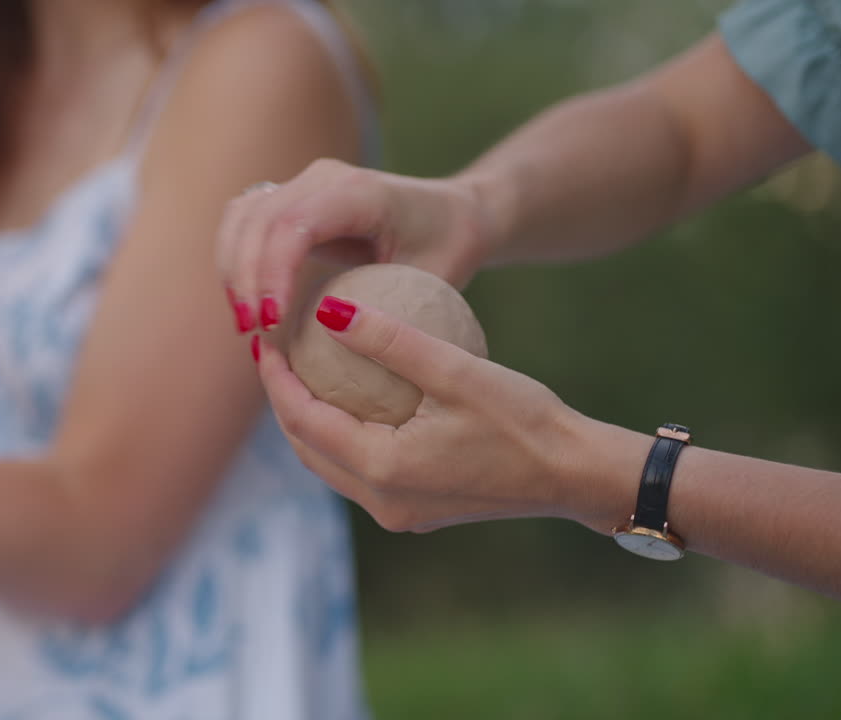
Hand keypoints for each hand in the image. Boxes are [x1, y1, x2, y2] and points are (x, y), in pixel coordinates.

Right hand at [216, 159, 492, 332]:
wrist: (455, 214)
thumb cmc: (450, 249)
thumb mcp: (434, 282)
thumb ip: (387, 306)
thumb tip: (334, 333)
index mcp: (360, 192)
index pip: (294, 224)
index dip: (272, 272)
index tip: (271, 324)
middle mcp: (324, 177)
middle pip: (258, 218)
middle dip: (245, 277)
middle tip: (252, 332)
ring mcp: (303, 183)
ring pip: (242, 216)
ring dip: (233, 269)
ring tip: (246, 323)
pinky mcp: (290, 198)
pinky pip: (245, 221)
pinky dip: (236, 260)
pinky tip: (248, 304)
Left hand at [254, 298, 609, 533]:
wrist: (575, 474)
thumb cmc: (524, 419)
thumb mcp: (456, 369)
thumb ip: (390, 340)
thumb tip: (328, 309)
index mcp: (382, 470)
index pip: (303, 420)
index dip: (276, 379)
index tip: (265, 339)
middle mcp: (381, 501)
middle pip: (306, 447)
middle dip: (283, 401)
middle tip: (275, 353)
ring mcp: (398, 512)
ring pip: (329, 463)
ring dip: (309, 421)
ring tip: (301, 372)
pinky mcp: (416, 510)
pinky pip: (359, 470)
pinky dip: (342, 435)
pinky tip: (348, 398)